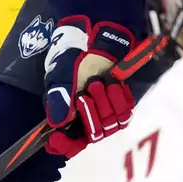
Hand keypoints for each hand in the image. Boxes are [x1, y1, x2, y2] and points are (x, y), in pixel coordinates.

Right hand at [44, 17, 135, 157]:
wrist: (97, 36)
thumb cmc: (73, 54)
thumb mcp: (61, 73)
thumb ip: (59, 97)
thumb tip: (56, 123)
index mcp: (68, 114)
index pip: (67, 142)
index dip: (64, 145)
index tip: (56, 139)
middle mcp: (86, 117)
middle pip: (93, 135)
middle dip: (91, 113)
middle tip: (89, 89)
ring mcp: (105, 111)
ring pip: (111, 125)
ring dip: (106, 103)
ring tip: (99, 83)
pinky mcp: (121, 102)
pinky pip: (126, 113)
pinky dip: (120, 98)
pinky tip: (113, 83)